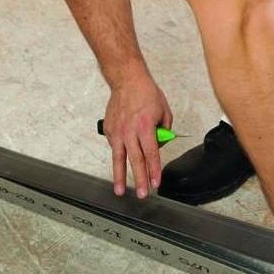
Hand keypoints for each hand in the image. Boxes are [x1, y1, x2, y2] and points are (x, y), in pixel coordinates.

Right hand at [102, 72, 172, 197]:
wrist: (127, 80)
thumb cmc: (146, 94)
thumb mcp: (164, 112)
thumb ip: (163, 132)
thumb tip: (158, 147)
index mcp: (145, 127)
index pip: (151, 154)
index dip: (154, 171)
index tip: (156, 183)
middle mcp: (129, 131)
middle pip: (135, 160)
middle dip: (139, 179)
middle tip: (142, 194)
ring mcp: (117, 131)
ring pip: (118, 158)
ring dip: (119, 177)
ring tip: (120, 191)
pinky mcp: (109, 130)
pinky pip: (115, 147)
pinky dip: (119, 156)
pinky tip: (122, 163)